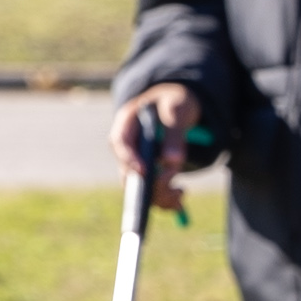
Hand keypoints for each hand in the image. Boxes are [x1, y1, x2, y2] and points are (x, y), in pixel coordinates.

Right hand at [114, 83, 198, 202]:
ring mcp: (136, 160)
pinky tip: (180, 193)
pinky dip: (166, 198)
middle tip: (175, 184)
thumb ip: (175, 132)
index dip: (129, 159)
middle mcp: (128, 144)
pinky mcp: (148, 173)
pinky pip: (151, 191)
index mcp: (128, 121)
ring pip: (139, 186)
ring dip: (160, 195)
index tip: (144, 171)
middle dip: (151, 183)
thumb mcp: (178, 109)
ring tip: (181, 192)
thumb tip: (172, 161)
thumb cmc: (175, 102)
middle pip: (128, 170)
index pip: (120, 142)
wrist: (180, 107)